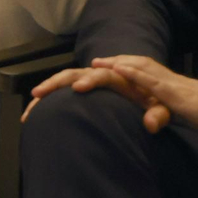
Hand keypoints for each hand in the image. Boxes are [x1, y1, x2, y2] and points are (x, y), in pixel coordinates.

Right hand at [23, 64, 164, 126]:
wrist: (153, 92)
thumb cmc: (157, 101)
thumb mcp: (164, 109)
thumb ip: (158, 114)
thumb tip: (150, 124)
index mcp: (120, 76)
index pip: (102, 74)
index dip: (91, 79)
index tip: (78, 89)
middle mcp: (102, 75)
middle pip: (75, 73)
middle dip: (56, 82)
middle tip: (38, 93)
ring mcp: (92, 81)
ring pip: (66, 79)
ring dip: (48, 87)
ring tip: (33, 99)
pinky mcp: (87, 88)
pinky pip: (66, 87)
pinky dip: (51, 94)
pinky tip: (38, 106)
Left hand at [94, 55, 197, 139]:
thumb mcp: (193, 117)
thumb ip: (177, 114)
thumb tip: (163, 120)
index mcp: (173, 87)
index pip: (145, 73)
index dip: (124, 69)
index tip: (103, 68)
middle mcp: (171, 81)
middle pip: (138, 66)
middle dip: (114, 64)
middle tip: (92, 64)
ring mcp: (175, 86)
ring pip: (141, 69)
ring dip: (117, 65)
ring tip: (96, 63)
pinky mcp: (181, 96)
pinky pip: (154, 81)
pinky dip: (135, 73)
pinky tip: (119, 69)